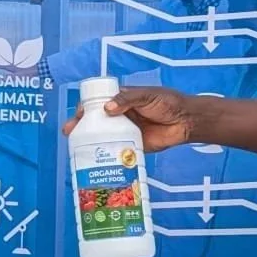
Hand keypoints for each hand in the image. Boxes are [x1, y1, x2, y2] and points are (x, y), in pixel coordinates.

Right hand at [62, 87, 198, 152]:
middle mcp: (119, 116)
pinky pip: (117, 150)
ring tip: (78, 148)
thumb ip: (127, 99)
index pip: (97, 102)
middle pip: (96, 121)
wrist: (186, 121)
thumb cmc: (167, 102)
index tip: (77, 116)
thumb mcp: (146, 95)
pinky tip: (97, 160)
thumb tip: (106, 109)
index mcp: (120, 100)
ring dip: (90, 142)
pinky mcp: (133, 146)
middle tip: (70, 134)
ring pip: (104, 136)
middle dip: (81, 127)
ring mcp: (125, 132)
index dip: (85, 109)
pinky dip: (107, 155)